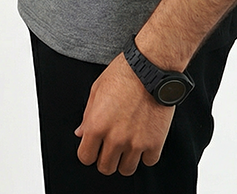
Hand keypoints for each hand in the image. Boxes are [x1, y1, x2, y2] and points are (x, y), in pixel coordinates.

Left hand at [74, 53, 174, 175]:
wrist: (152, 66)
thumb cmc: (124, 72)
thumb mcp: (97, 89)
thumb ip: (88, 115)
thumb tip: (81, 133)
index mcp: (97, 125)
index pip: (86, 157)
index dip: (89, 152)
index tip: (95, 147)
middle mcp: (115, 138)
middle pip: (106, 167)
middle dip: (106, 158)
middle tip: (112, 146)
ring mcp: (136, 142)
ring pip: (126, 169)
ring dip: (126, 159)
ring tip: (128, 144)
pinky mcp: (155, 142)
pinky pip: (149, 162)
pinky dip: (147, 153)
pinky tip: (144, 139)